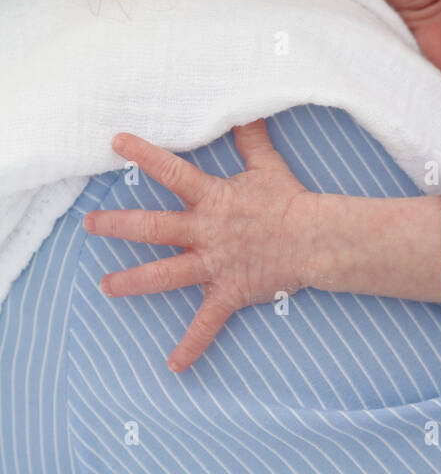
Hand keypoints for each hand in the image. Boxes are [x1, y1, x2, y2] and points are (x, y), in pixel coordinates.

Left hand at [84, 119, 320, 372]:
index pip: (172, 172)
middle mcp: (205, 232)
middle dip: (118, 226)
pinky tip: (174, 366)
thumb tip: (245, 107)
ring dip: (133, 282)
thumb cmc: (289, 200)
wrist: (316, 239)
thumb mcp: (267, 165)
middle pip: (153, 228)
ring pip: (164, 275)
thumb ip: (250, 137)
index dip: (144, 155)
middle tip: (91, 224)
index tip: (115, 142)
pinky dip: (191, 346)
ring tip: (106, 287)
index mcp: (212, 199)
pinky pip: (206, 324)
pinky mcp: (227, 293)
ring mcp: (214, 265)